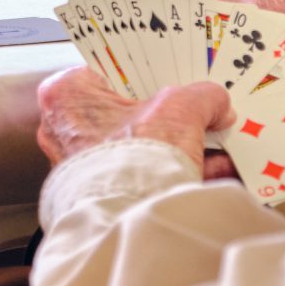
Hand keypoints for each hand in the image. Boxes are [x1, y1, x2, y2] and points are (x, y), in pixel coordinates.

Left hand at [36, 67, 235, 177]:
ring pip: (140, 143)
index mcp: (67, 95)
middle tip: (197, 100)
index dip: (143, 66)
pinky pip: (147, 172)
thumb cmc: (136, 159)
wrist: (134, 221)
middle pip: (127, 108)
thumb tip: (218, 104)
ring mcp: (84, 163)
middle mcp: (66, 129)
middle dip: (168, 109)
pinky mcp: (106, 192)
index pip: (106, 68)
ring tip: (215, 135)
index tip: (169, 64)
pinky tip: (216, 167)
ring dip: (180, 142)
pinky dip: (178, 168)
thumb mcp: (179, 110)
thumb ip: (202, 98)